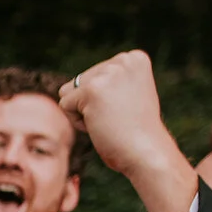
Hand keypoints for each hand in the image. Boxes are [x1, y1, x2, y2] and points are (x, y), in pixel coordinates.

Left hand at [56, 51, 195, 211]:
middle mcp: (122, 60)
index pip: (94, 74)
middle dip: (91, 105)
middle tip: (117, 119)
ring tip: (109, 121)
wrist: (147, 152)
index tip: (126, 109)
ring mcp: (108, 73)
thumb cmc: (136, 133)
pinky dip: (77, 122)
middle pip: (79, 81)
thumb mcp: (128, 96)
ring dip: (82, 112)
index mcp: (134, 58)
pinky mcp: (92, 89)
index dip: (102, 99)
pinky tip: (101, 126)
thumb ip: (110, 83)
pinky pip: (64, 105)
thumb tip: (69, 86)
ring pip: (69, 92)